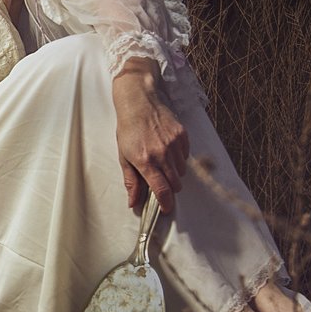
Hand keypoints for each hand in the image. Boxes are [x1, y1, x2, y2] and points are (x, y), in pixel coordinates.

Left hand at [112, 62, 187, 214]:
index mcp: (145, 161)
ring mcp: (174, 144)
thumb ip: (131, 181)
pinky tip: (168, 150)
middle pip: (175, 184)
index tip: (167, 209)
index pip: (162, 190)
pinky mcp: (182, 135)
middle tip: (161, 182)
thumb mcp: (124, 156)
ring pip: (182, 171)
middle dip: (169, 188)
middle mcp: (162, 154)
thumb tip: (133, 202)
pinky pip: (186, 156)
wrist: (139, 102)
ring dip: (174, 172)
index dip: (166, 204)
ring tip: (162, 161)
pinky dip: (179, 158)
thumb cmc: (128, 129)